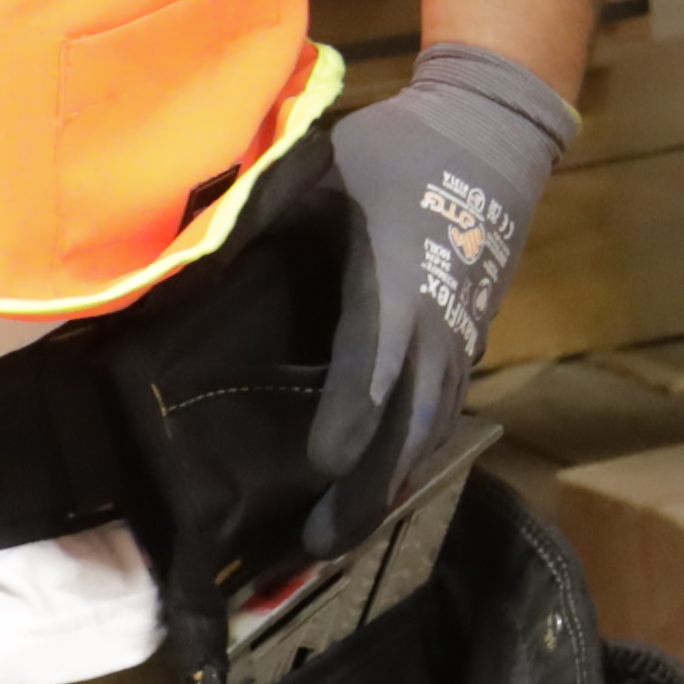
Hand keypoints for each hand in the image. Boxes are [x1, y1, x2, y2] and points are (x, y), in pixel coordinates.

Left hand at [304, 44, 576, 550]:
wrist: (493, 133)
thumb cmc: (400, 150)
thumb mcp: (325, 169)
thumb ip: (265, 214)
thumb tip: (190, 257)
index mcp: (398, 286)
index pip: (375, 367)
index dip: (349, 419)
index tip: (319, 467)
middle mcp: (435, 327)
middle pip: (409, 427)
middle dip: (369, 491)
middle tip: (319, 550)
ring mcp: (458, 339)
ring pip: (429, 430)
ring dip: (389, 486)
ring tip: (340, 539)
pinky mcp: (465, 341)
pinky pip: (439, 412)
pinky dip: (408, 455)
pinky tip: (378, 483)